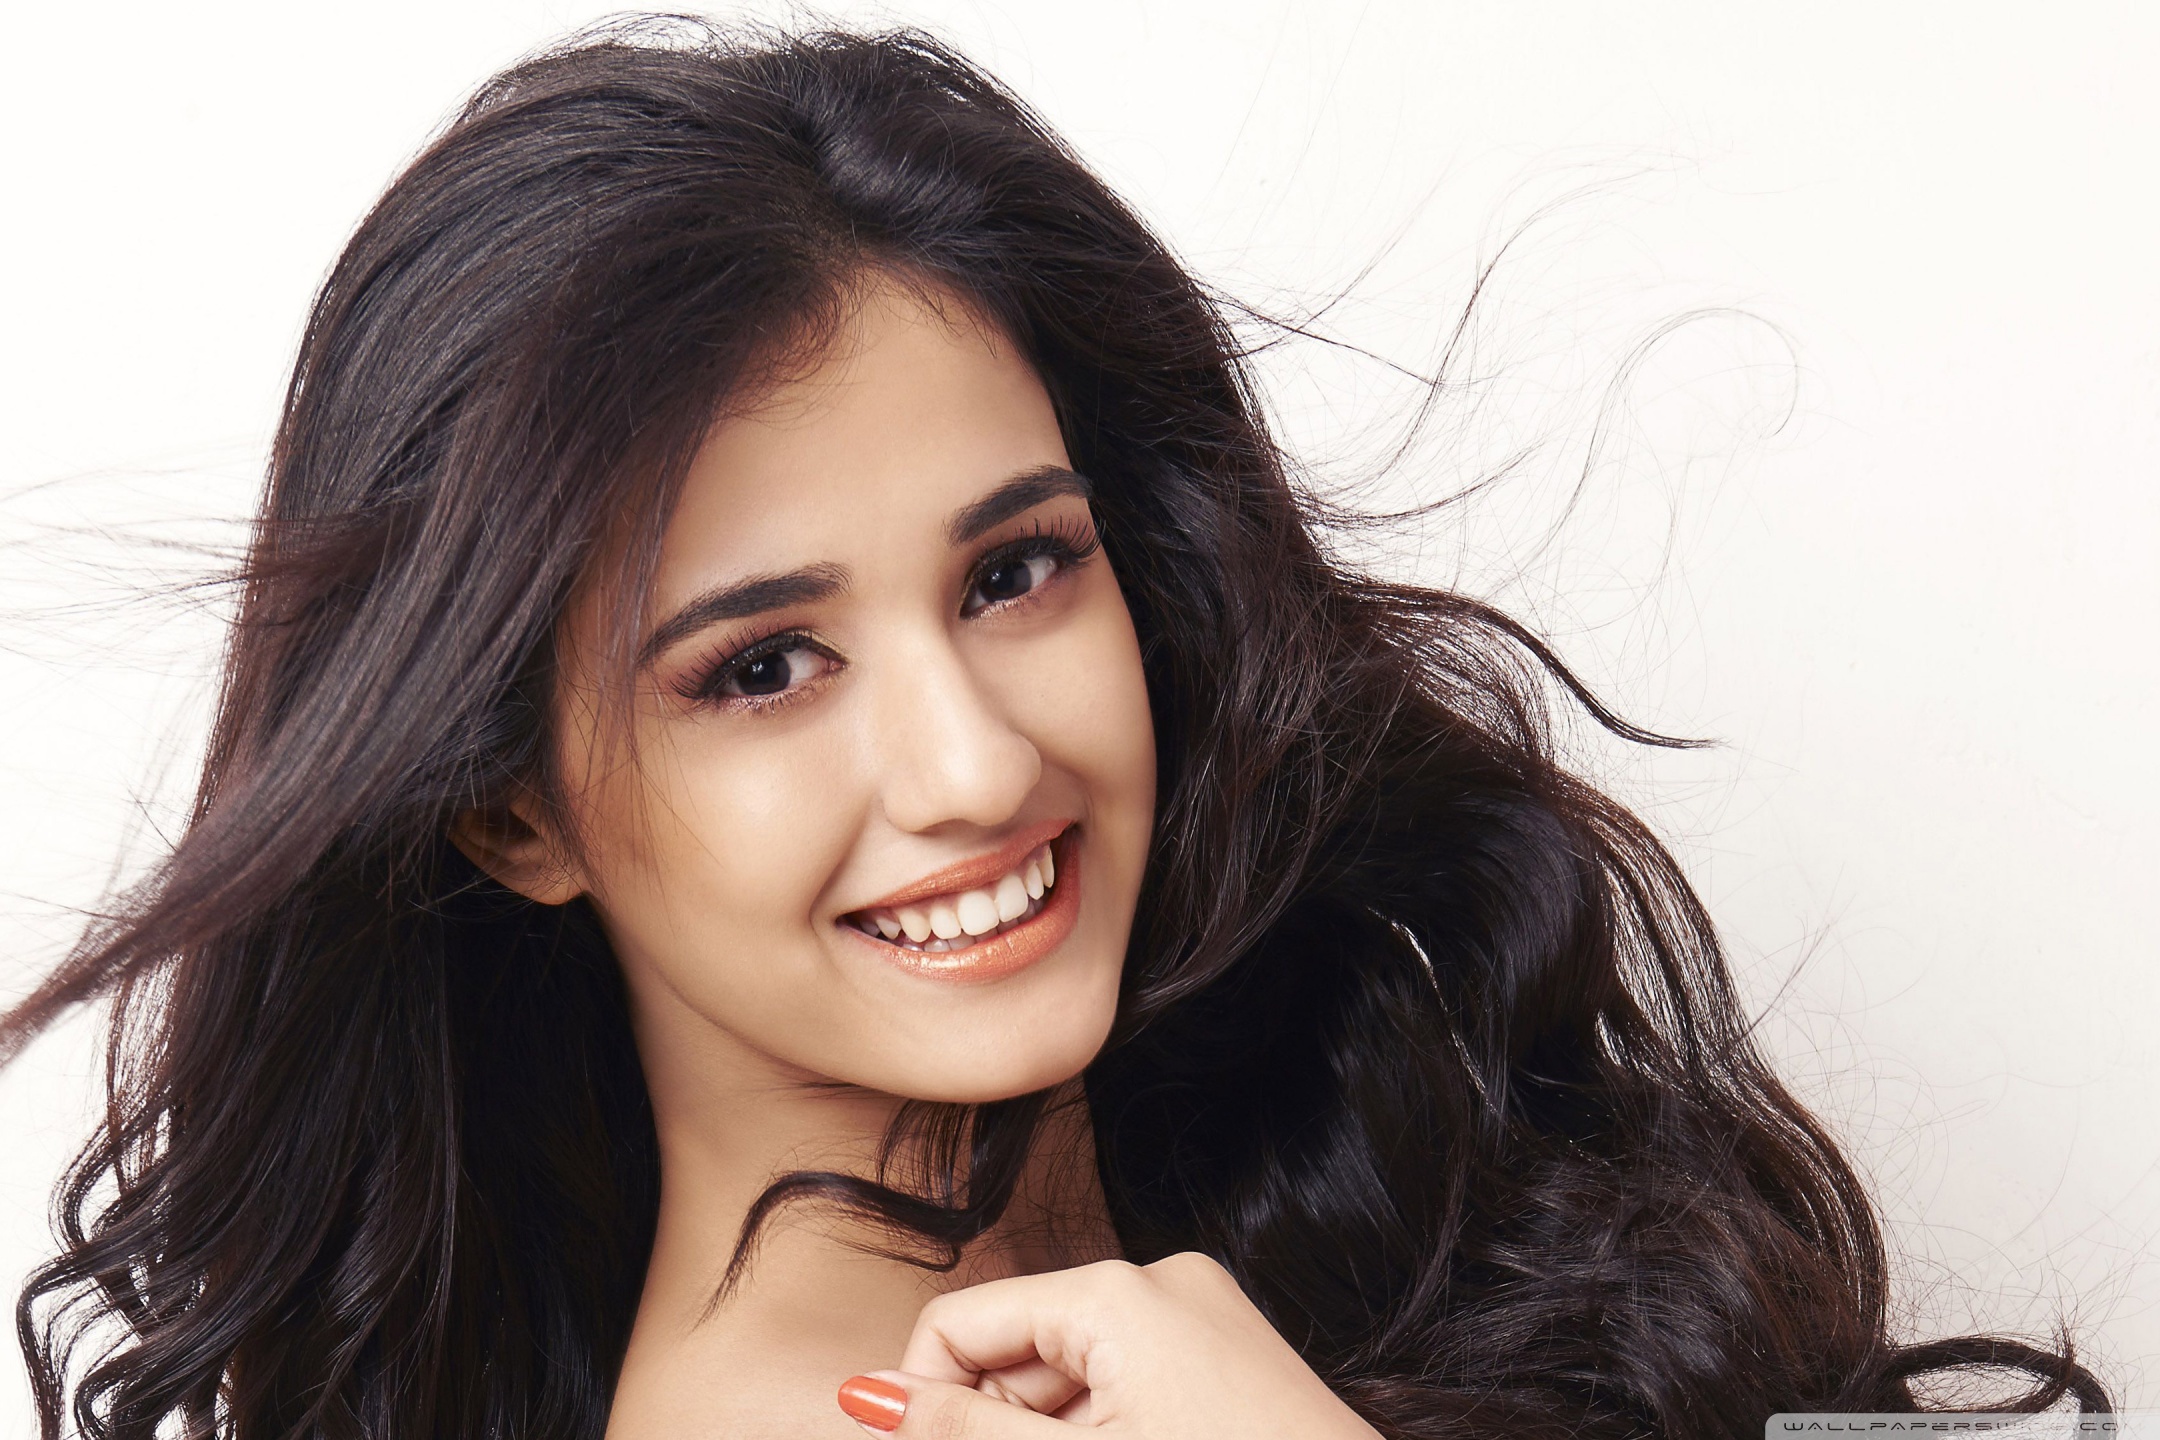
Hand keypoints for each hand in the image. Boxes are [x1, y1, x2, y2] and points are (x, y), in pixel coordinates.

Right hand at [835, 1252, 1381, 1437]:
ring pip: (1071, 1374)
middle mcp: (1161, 1279)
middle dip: (995, 1427)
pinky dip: (1101, 1431)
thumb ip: (966, 1430)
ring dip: (1047, 1437)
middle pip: (1017, 1348)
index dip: (926, 1400)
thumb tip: (862, 1395)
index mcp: (1115, 1291)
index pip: (961, 1324)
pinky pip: (1128, 1381)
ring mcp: (1203, 1313)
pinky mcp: (1229, 1353)